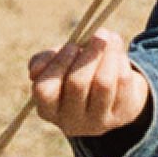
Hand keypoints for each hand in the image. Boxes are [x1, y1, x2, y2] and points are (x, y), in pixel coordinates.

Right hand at [29, 28, 152, 139]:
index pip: (45, 89)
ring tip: (110, 38)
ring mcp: (98, 121)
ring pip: (103, 83)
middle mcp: (71, 121)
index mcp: (49, 109)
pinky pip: (122, 83)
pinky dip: (121, 62)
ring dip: (108, 53)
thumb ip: (45, 60)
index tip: (72, 45)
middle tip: (97, 34)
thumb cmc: (76, 73)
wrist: (112, 93)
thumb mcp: (58, 65)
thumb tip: (35, 69)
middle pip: (77, 83)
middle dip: (87, 54)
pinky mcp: (122, 115)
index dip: (58, 64)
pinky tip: (118, 55)